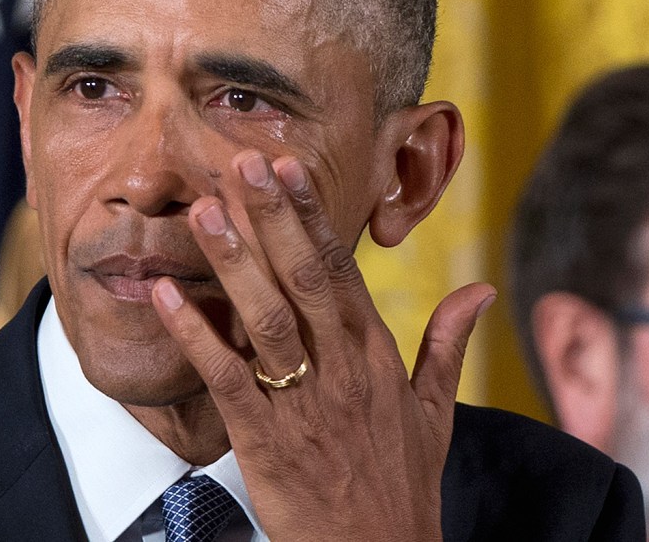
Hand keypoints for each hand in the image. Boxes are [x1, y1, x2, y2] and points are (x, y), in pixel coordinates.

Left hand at [151, 150, 494, 540]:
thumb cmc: (402, 486)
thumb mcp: (436, 413)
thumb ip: (449, 346)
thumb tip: (480, 292)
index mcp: (377, 355)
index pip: (341, 269)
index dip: (311, 216)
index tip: (286, 169)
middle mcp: (343, 369)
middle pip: (303, 278)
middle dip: (270, 217)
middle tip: (241, 163)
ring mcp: (304, 402)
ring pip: (265, 317)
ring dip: (233, 261)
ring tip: (204, 211)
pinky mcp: (265, 439)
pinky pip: (226, 377)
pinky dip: (195, 333)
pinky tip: (167, 294)